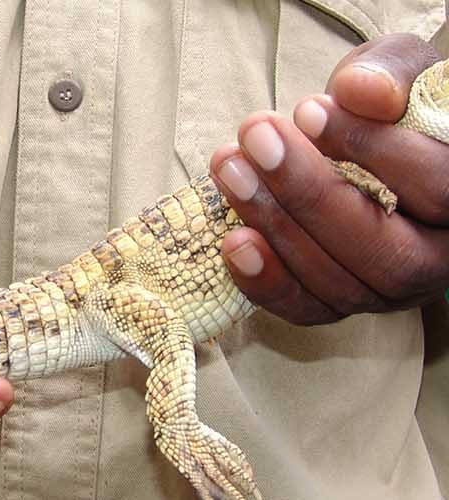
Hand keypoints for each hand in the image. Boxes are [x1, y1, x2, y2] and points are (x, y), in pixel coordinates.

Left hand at [208, 33, 447, 324]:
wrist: (362, 149)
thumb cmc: (385, 108)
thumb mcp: (396, 74)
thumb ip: (387, 75)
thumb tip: (358, 92)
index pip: (437, 186)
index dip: (370, 148)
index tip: (306, 110)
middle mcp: (438, 258)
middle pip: (385, 248)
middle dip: (309, 192)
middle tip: (256, 139)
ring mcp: (388, 290)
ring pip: (338, 282)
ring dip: (275, 225)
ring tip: (232, 168)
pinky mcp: (340, 304)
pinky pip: (306, 309)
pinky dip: (265, 282)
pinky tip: (232, 241)